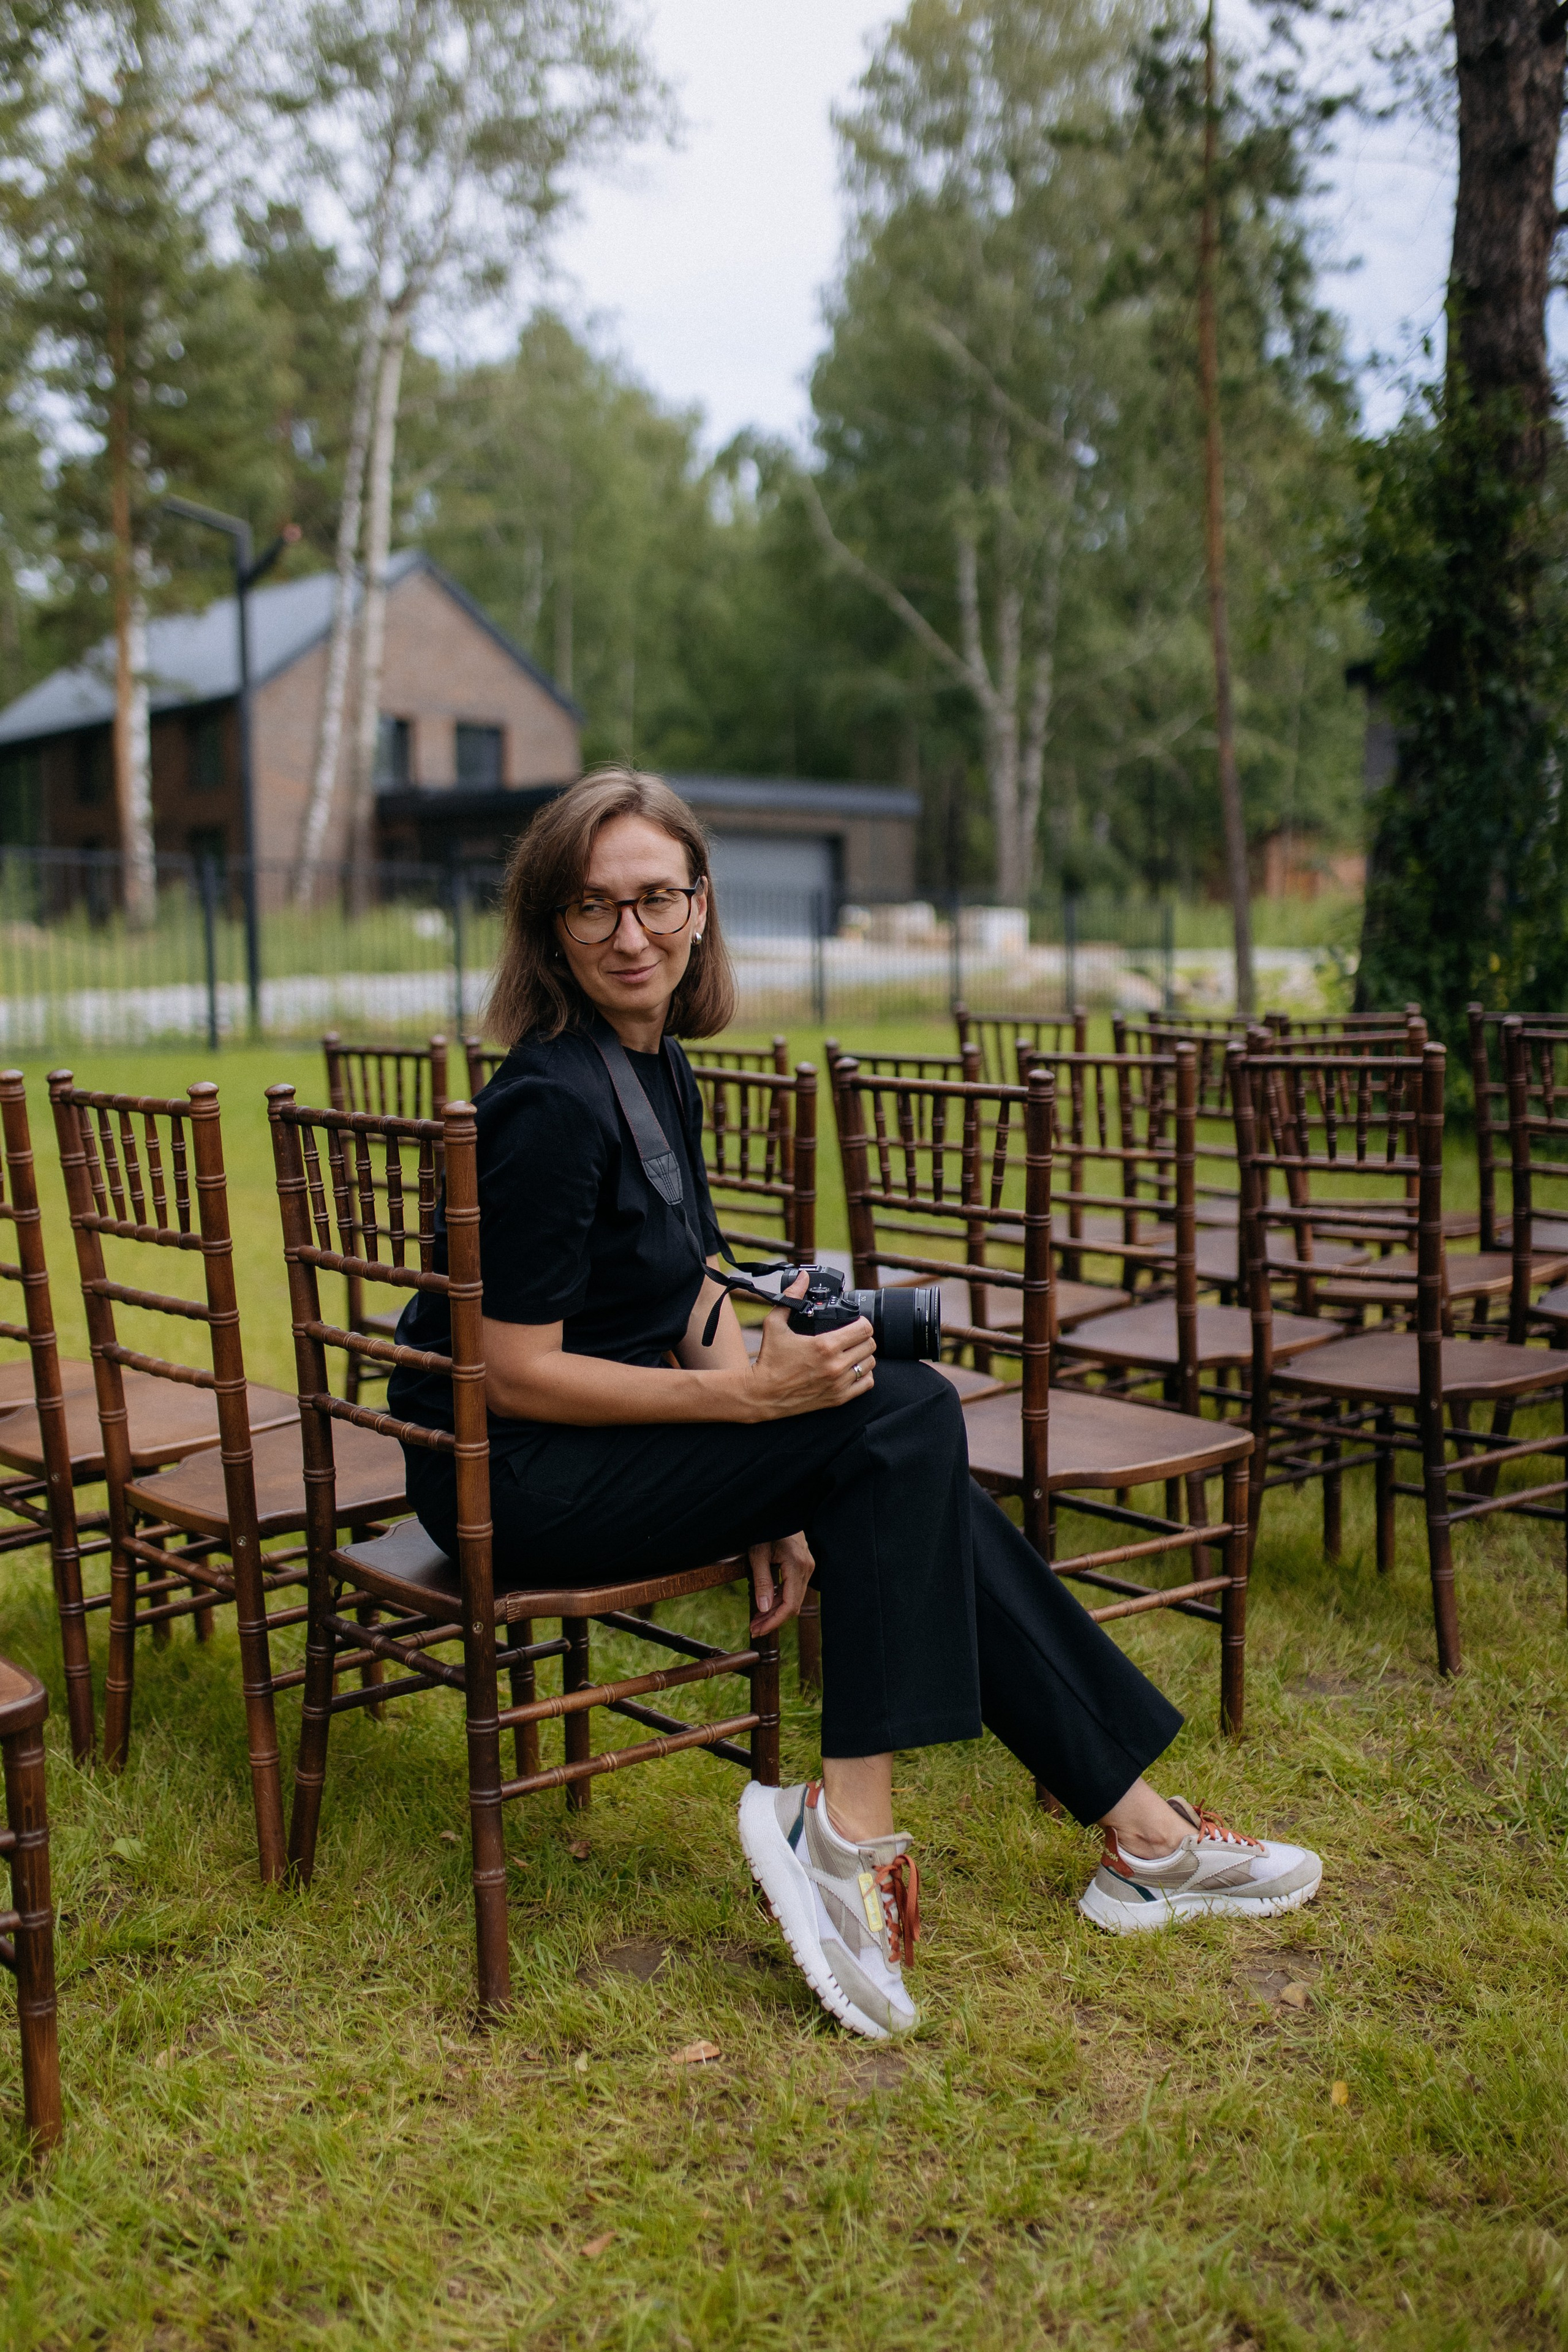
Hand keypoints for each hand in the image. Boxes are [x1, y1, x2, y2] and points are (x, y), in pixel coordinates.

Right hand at [747, 1270, 876, 1419]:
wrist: (762, 1394)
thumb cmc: (769, 1359)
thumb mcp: (775, 1324)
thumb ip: (791, 1298)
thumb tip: (802, 1277)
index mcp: (825, 1345)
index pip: (863, 1329)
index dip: (862, 1322)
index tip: (855, 1322)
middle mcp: (836, 1365)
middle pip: (870, 1345)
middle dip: (863, 1337)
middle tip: (852, 1336)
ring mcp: (839, 1383)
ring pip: (870, 1364)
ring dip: (864, 1355)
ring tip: (852, 1352)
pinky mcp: (838, 1398)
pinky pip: (866, 1384)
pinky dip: (863, 1375)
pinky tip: (852, 1369)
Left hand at [749, 1529, 815, 1635]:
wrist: (778, 1511)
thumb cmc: (766, 1529)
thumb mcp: (758, 1554)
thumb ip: (762, 1581)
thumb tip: (763, 1609)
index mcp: (797, 1566)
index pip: (789, 1605)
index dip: (774, 1621)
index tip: (758, 1630)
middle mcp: (807, 1568)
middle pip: (792, 1605)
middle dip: (772, 1620)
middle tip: (753, 1628)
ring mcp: (807, 1567)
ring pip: (793, 1599)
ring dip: (775, 1611)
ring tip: (756, 1620)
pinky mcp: (803, 1566)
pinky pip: (793, 1589)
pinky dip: (779, 1599)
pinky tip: (765, 1605)